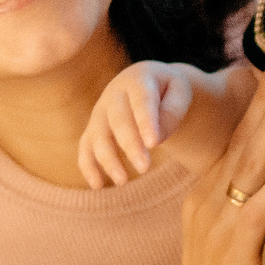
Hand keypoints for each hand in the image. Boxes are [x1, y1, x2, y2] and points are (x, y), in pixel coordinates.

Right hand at [79, 61, 198, 188]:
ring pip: (97, 135)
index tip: (154, 143)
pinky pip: (85, 147)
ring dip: (107, 159)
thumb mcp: (179, 92)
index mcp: (138, 79)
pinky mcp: (93, 129)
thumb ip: (172, 111)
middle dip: (130, 145)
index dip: (146, 121)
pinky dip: (88, 165)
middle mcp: (114, 94)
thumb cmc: (168, 91)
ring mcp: (100, 112)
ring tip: (123, 181)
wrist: (148, 84)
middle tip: (144, 168)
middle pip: (118, 120)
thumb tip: (155, 140)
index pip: (142, 100)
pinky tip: (97, 185)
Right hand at [141, 64, 264, 264]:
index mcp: (205, 199)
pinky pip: (259, 209)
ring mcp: (216, 227)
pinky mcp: (232, 254)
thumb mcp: (236, 252)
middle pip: (244, 138)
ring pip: (251, 161)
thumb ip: (256, 213)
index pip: (238, 138)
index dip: (261, 102)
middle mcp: (206, 204)